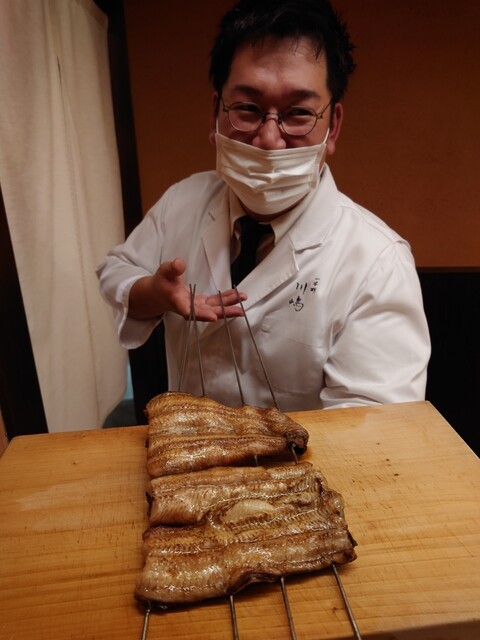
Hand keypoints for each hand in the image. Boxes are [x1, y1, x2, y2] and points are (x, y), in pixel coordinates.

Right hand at [129, 257, 246, 321]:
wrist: (159, 293)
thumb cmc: (162, 282)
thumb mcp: (164, 271)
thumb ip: (172, 268)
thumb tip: (181, 263)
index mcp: (177, 302)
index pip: (188, 311)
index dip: (201, 314)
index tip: (212, 317)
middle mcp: (188, 307)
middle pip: (207, 313)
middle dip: (223, 312)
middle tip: (238, 311)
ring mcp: (196, 306)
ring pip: (214, 308)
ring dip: (229, 305)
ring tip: (243, 300)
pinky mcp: (201, 303)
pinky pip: (215, 303)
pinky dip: (226, 299)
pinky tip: (237, 295)